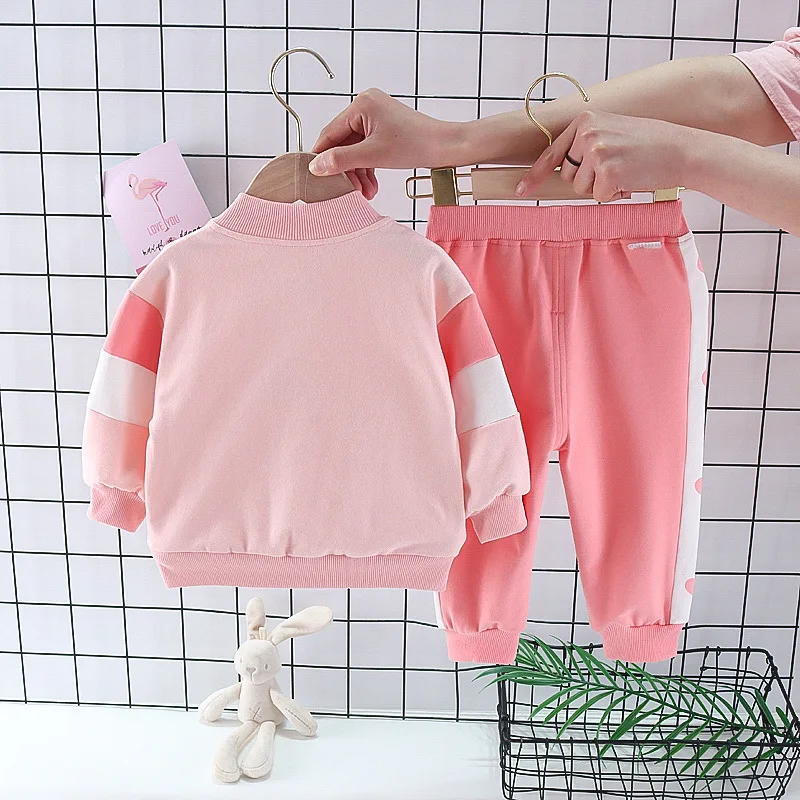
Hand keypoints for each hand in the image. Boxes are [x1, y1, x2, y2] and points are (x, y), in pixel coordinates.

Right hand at [309, 88, 458, 198]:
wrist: (446, 147)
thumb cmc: (417, 145)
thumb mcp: (373, 155)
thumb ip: (341, 160)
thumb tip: (315, 166)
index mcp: (361, 104)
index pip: (331, 133)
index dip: (323, 157)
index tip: (316, 177)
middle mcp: (367, 106)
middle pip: (343, 143)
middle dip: (347, 170)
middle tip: (349, 191)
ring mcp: (376, 117)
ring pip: (356, 150)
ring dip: (358, 173)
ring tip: (365, 193)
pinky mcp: (384, 129)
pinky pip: (367, 150)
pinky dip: (368, 168)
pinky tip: (372, 186)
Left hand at [515, 109, 692, 201]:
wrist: (682, 149)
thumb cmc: (648, 145)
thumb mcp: (612, 133)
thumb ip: (586, 146)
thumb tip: (560, 172)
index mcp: (585, 121)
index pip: (552, 153)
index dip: (535, 175)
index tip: (520, 189)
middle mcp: (587, 133)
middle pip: (567, 175)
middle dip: (587, 180)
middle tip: (615, 168)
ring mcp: (597, 152)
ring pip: (581, 188)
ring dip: (601, 188)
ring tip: (625, 171)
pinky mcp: (608, 172)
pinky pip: (599, 196)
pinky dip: (614, 195)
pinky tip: (631, 180)